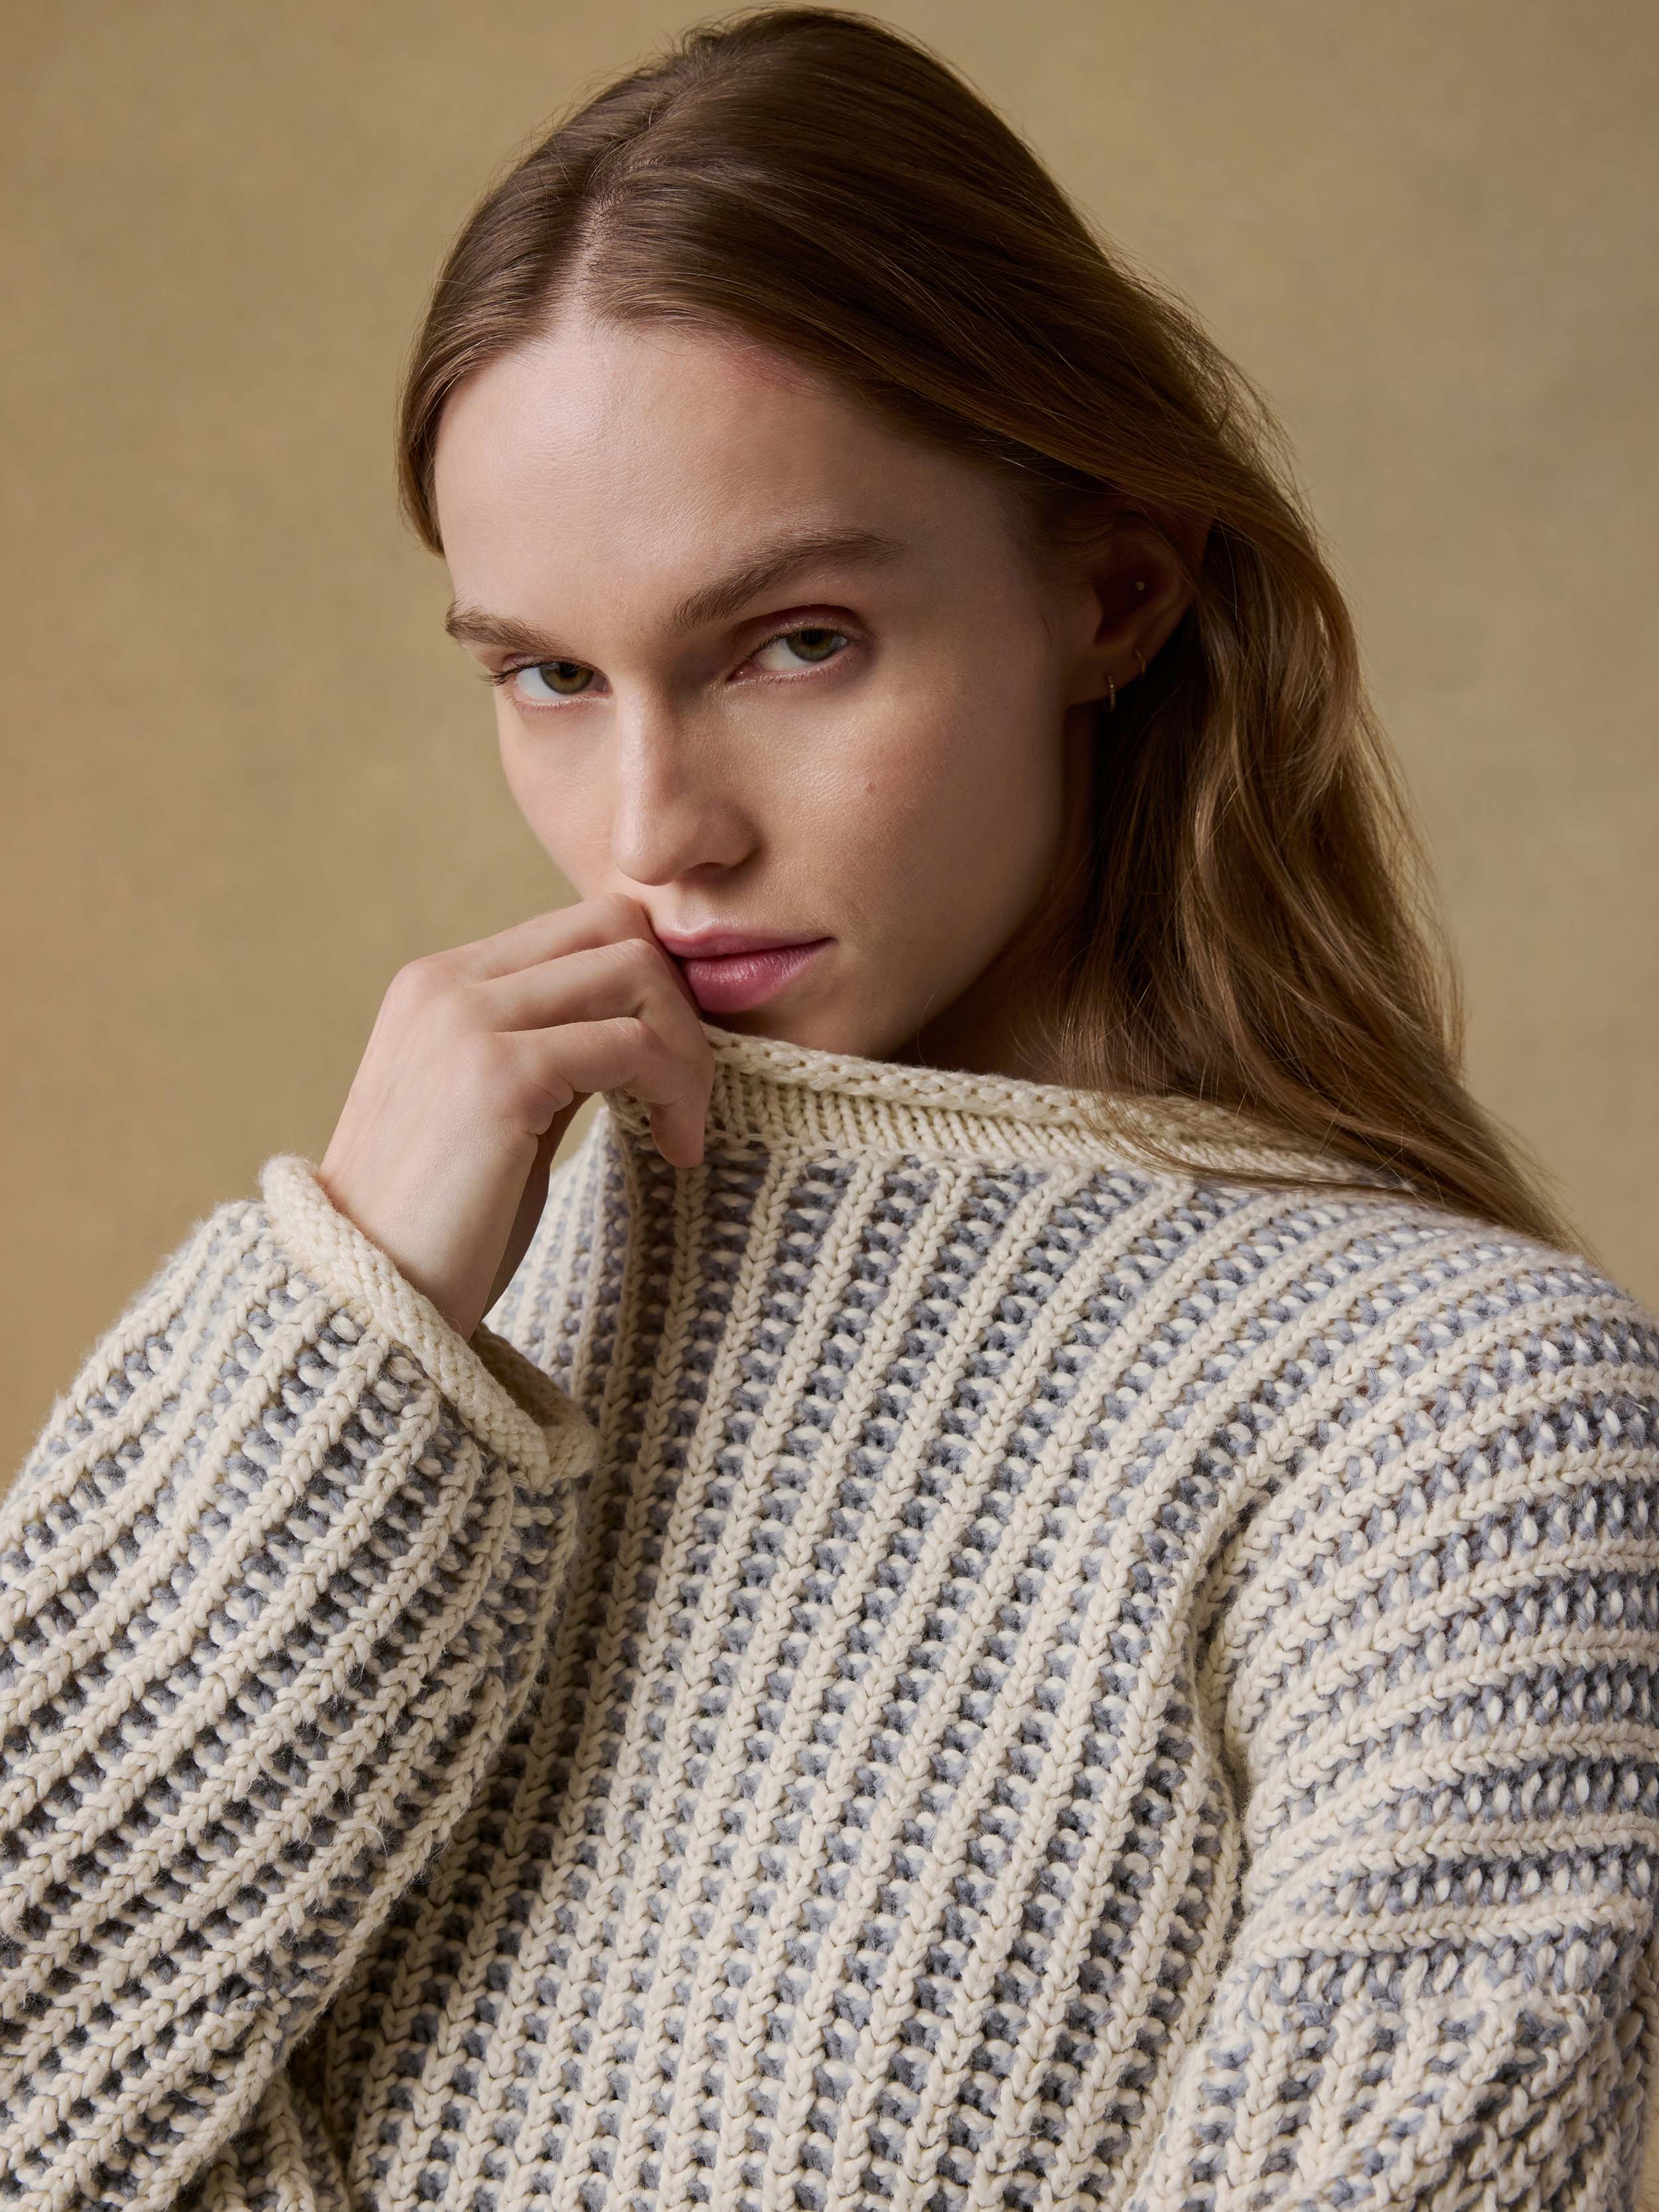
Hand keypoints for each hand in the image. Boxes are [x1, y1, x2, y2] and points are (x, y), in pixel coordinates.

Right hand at [316, 892, 712, 1340]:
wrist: (369, 1306)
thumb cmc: (441, 1227)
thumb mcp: (499, 1111)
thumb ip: (553, 1048)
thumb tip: (638, 1019)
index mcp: (439, 984)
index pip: (586, 926)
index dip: (653, 991)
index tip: (669, 1073)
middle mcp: (445, 985)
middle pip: (618, 929)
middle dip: (680, 1009)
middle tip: (687, 1098)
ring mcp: (466, 1022)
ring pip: (636, 973)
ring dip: (687, 1053)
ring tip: (681, 1130)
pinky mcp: (498, 1075)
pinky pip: (631, 1043)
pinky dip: (676, 1092)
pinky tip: (673, 1150)